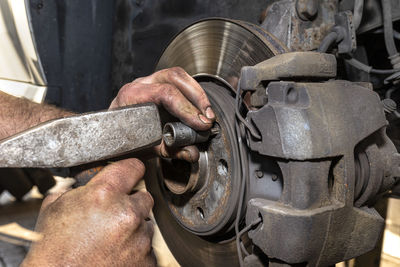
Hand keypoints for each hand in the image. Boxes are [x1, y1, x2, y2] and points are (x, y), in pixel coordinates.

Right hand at [22, 159, 155, 266]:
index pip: (134, 167)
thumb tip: (93, 178)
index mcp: (105, 193)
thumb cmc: (53, 248)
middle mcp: (127, 213)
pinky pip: (148, 246)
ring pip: (147, 223)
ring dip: (134, 228)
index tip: (130, 175)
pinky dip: (136, 249)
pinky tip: (116, 253)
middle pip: (144, 197)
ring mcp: (140, 238)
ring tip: (111, 239)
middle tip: (113, 216)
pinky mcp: (147, 258)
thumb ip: (80, 187)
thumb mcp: (56, 206)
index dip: (130, 171)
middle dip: (131, 204)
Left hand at [110, 67, 215, 161]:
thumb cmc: (126, 139)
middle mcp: (140, 84)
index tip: (201, 124)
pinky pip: (178, 81)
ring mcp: (148, 81)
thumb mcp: (147, 148)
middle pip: (174, 77)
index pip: (165, 93)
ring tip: (208, 113)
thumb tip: (193, 153)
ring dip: (197, 93)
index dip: (187, 109)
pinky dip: (193, 93)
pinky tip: (201, 109)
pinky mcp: (157, 83)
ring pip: (178, 75)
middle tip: (208, 118)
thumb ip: (170, 150)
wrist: (112, 134)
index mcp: (131, 96)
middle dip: (197, 97)